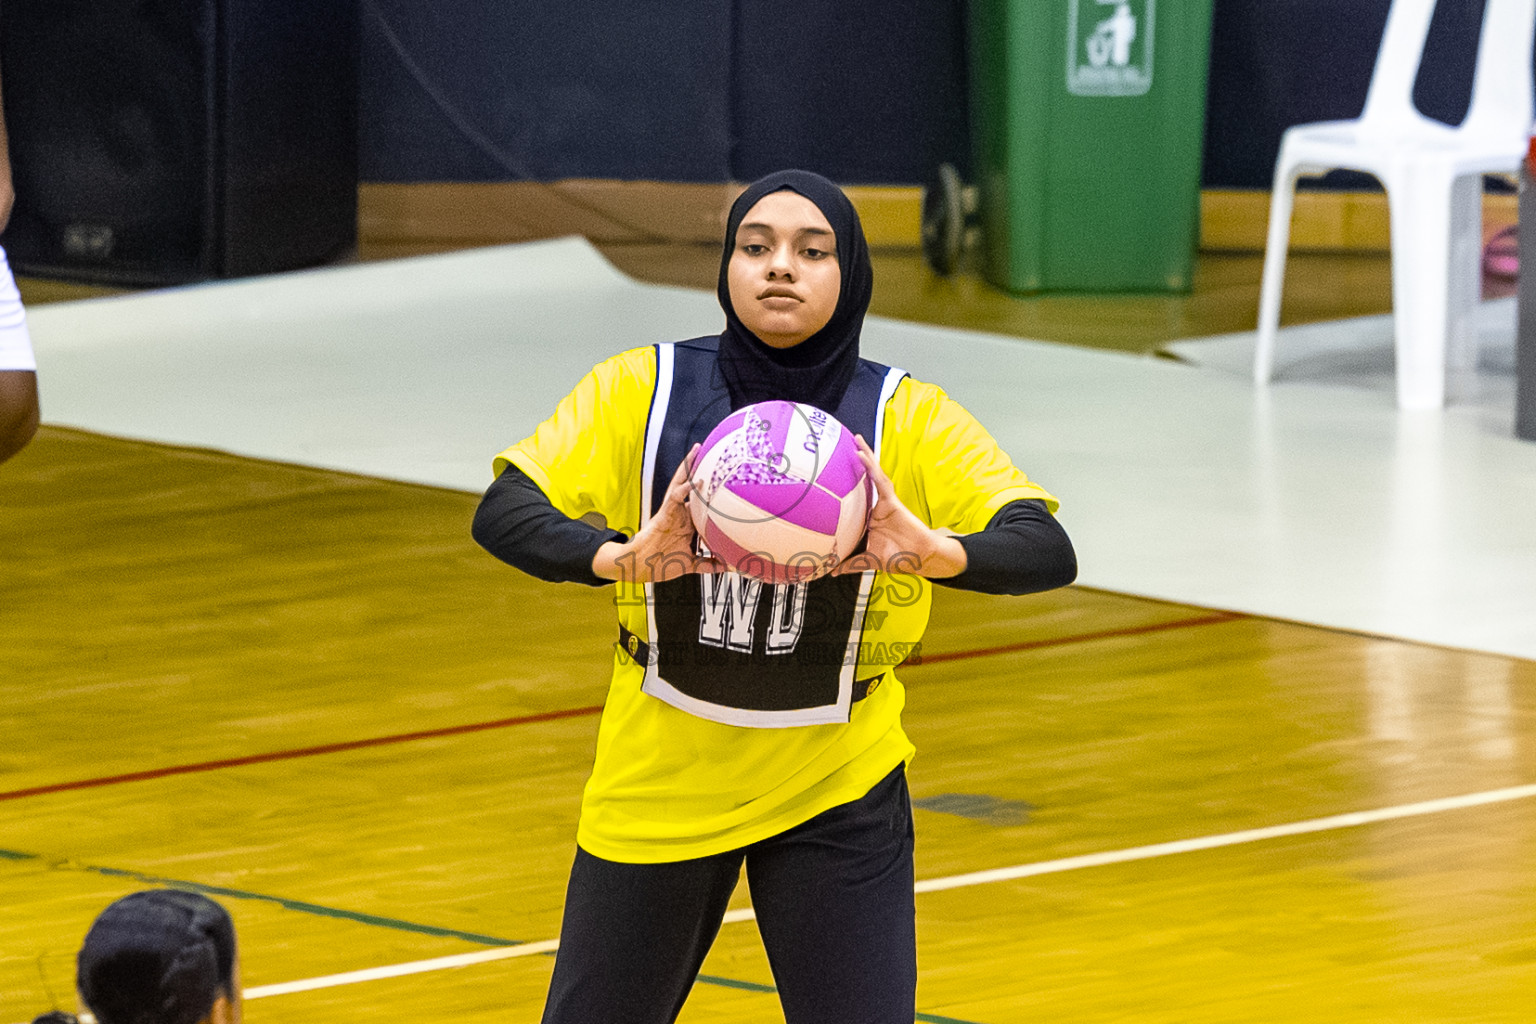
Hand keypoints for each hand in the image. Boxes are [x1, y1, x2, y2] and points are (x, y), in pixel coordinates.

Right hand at [591, 444, 724, 582]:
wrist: (641, 566)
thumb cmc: (661, 563)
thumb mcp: (690, 564)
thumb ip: (708, 563)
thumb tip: (727, 566)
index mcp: (687, 522)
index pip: (701, 502)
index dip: (711, 491)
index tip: (725, 479)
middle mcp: (680, 513)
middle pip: (690, 485)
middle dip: (698, 468)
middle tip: (709, 451)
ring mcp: (673, 511)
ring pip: (680, 483)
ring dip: (688, 467)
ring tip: (697, 450)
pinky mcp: (665, 514)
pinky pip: (674, 497)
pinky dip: (685, 489)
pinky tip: (695, 481)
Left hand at [834, 435, 967, 577]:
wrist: (918, 559)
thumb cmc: (898, 557)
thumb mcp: (868, 560)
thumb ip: (851, 563)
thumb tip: (832, 570)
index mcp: (870, 517)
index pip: (857, 496)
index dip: (849, 482)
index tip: (834, 471)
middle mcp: (877, 506)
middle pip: (865, 479)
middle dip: (859, 460)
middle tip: (847, 442)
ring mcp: (885, 502)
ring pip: (874, 474)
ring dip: (866, 456)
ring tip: (856, 441)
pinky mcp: (892, 501)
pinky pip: (881, 482)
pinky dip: (871, 469)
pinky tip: (862, 456)